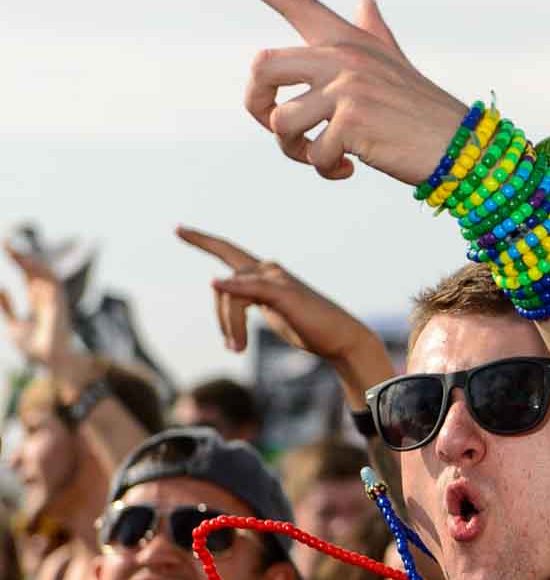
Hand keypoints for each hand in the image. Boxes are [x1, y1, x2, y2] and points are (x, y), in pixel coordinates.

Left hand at [0, 243, 77, 374]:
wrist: (49, 363)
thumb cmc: (34, 349)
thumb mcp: (12, 326)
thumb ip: (6, 308)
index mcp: (38, 302)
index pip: (29, 275)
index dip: (19, 260)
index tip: (6, 247)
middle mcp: (48, 297)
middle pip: (36, 270)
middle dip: (22, 255)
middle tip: (6, 241)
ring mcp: (54, 300)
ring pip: (45, 272)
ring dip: (30, 259)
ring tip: (12, 248)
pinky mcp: (58, 304)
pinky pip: (52, 282)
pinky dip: (39, 270)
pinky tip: (25, 262)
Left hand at [177, 226, 382, 364]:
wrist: (342, 339)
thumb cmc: (309, 328)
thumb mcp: (273, 315)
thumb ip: (251, 303)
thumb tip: (228, 297)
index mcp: (264, 275)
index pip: (227, 251)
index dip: (202, 240)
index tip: (178, 228)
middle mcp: (269, 270)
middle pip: (222, 288)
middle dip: (221, 320)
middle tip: (232, 348)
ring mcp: (276, 279)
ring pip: (231, 295)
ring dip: (230, 326)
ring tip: (238, 350)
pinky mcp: (283, 292)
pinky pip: (249, 288)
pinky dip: (231, 286)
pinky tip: (216, 282)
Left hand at [226, 0, 467, 184]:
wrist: (463, 148)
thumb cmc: (427, 111)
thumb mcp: (397, 65)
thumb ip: (374, 34)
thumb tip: (365, 3)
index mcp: (350, 42)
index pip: (298, 3)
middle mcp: (344, 58)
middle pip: (263, 66)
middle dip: (257, 104)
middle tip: (276, 127)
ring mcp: (348, 89)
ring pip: (281, 120)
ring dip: (292, 150)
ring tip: (320, 158)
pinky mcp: (353, 124)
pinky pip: (313, 152)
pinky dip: (323, 168)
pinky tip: (346, 170)